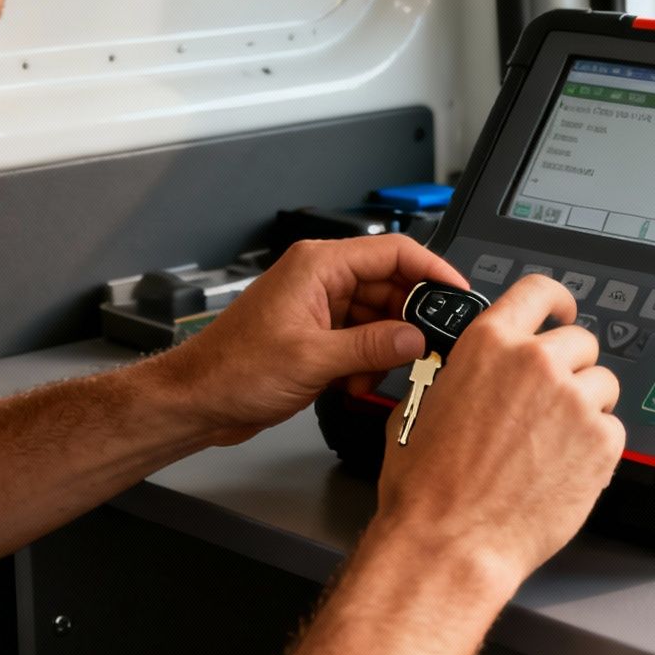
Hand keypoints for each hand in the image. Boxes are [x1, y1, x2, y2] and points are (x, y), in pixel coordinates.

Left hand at [146, 236, 467, 445]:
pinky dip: (368, 362)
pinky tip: (357, 384)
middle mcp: (320, 280)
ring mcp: (318, 308)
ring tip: (382, 373)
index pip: (394, 251)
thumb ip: (373, 346)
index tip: (458, 294)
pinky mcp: (317, 335)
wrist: (196, 402)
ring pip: (378, 316)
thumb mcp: (314, 359)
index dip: (432, 270)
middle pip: (390, 285)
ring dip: (386, 347)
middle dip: (410, 319)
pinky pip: (361, 339)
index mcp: (319, 266)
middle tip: (432, 346)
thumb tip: (418, 338)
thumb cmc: (232, 370)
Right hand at [373, 274, 623, 588]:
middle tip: (550, 404)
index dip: (557, 300)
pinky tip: (563, 469)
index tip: (563, 310)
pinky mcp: (602, 442)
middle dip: (570, 367)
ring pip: (602, 384)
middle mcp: (537, 362)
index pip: (538, 292)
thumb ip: (461, 372)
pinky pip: (613, 429)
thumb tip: (470, 369)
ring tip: (553, 444)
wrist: (451, 542)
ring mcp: (574, 400)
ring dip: (586, 406)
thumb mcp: (424, 405)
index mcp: (490, 344)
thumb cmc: (427, 487)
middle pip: (580, 341)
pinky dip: (596, 447)